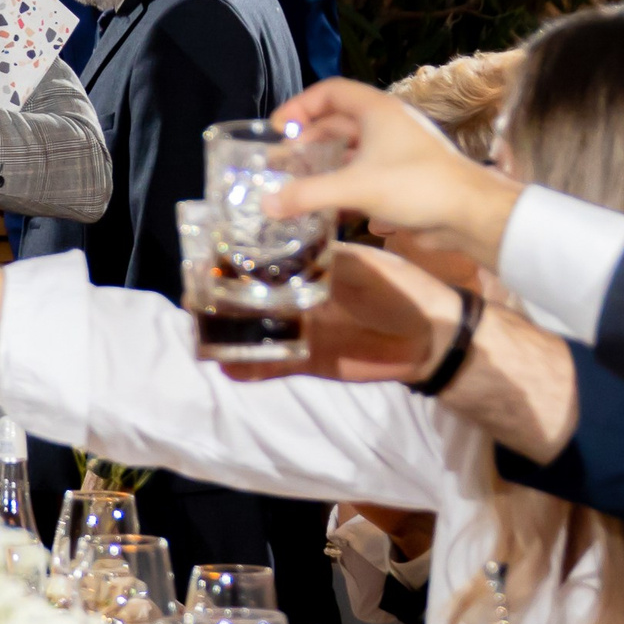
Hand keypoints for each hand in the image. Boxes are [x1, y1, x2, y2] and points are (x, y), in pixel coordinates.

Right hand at [221, 243, 469, 386]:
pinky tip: (226, 367)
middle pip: (249, 298)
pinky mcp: (305, 361)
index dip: (234, 261)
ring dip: (227, 334)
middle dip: (220, 299)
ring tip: (199, 333)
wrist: (430, 338)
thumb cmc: (400, 289)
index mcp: (309, 266)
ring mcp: (299, 331)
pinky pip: (270, 366)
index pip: (263, 261)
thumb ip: (322, 263)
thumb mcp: (361, 266)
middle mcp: (297, 297)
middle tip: (193, 299)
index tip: (206, 259)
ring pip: (254, 332)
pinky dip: (247, 369)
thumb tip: (285, 255)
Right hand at [267, 80, 522, 269]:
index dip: (300, 105)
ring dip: (325, 165)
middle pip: (338, 122)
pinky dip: (345, 186)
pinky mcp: (404, 177)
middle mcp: (386, 125)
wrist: (470, 214)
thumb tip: (266, 204)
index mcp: (377, 111)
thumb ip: (308, 194)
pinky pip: (365, 174)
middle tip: (282, 162)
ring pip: (352, 150)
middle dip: (308, 140)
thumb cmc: (416, 186)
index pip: (330, 91)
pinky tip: (331, 209)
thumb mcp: (355, 187)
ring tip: (299, 184)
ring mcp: (397, 151)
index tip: (277, 130)